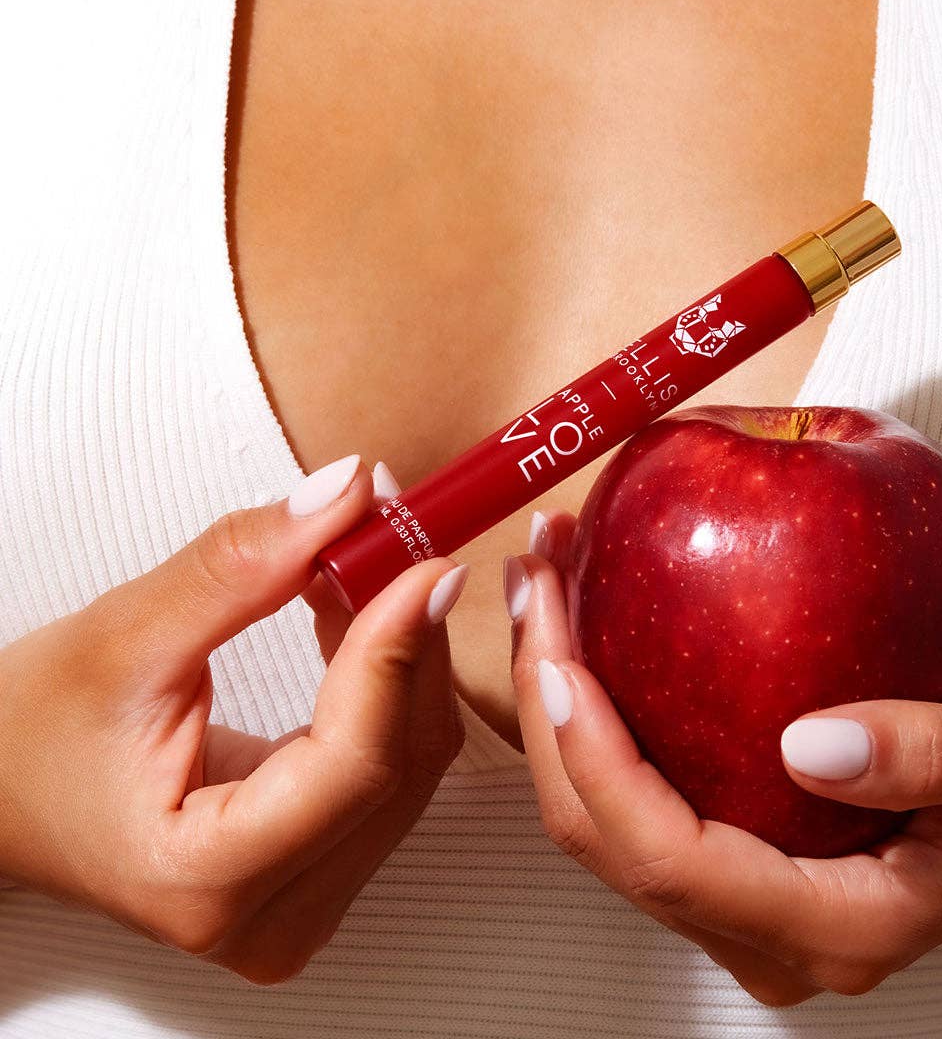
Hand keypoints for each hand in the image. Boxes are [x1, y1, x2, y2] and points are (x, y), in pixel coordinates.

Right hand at [0, 456, 467, 982]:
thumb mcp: (124, 638)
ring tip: (363, 565)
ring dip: (404, 650)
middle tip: (399, 535)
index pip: (357, 762)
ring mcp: (305, 900)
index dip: (400, 650)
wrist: (6, 795)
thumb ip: (242, 567)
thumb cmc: (32, 739)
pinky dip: (388, 677)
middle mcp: (274, 917)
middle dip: (411, 636)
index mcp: (208, 881)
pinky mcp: (322, 864)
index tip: (425, 560)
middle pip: (402, 760)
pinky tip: (358, 615)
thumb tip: (346, 498)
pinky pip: (394, 759)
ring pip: (412, 758)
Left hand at [507, 511, 941, 1005]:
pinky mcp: (726, 849)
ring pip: (597, 815)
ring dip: (553, 699)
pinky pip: (624, 787)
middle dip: (549, 709)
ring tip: (543, 587)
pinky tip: (583, 623)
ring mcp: (739, 897)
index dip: (601, 765)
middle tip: (536, 586)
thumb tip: (813, 746)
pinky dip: (588, 707)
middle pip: (605, 837)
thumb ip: (932, 754)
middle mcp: (767, 929)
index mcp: (835, 923)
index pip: (672, 860)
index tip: (563, 663)